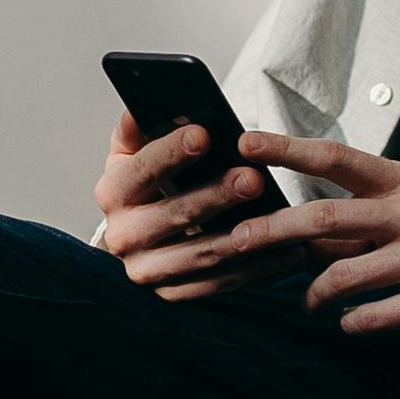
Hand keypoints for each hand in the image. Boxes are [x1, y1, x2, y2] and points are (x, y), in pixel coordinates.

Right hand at [94, 111, 282, 302]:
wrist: (139, 237)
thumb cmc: (147, 182)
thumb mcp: (134, 151)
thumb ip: (138, 126)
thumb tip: (141, 104)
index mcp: (112, 192)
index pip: (142, 169)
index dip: (171, 151)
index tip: (205, 133)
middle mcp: (122, 236)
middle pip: (175, 214)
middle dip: (216, 195)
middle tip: (254, 178)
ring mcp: (146, 270)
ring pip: (200, 254)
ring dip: (243, 236)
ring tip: (280, 217)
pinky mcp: (172, 295)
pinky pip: (218, 285)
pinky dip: (255, 270)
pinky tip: (287, 252)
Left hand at [183, 134, 399, 333]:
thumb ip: (372, 205)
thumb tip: (303, 222)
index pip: (339, 158)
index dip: (288, 149)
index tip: (246, 143)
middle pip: (325, 220)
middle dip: (272, 231)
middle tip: (238, 241)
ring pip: (340, 278)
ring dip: (311, 294)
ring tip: (307, 301)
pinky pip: (370, 318)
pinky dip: (348, 323)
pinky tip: (348, 322)